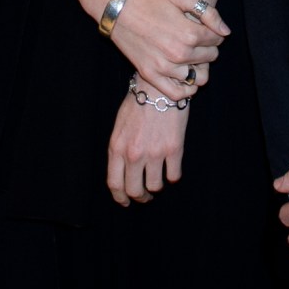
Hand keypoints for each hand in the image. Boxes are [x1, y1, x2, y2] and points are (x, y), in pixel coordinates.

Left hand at [106, 90, 190, 205]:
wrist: (159, 88)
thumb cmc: (138, 104)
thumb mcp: (119, 127)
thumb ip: (119, 149)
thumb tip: (122, 171)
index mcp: (116, 148)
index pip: (114, 183)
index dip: (120, 197)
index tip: (126, 201)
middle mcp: (134, 154)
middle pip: (135, 190)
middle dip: (140, 197)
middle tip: (145, 196)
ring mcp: (154, 153)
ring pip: (155, 186)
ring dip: (157, 187)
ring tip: (158, 181)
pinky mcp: (173, 149)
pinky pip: (173, 175)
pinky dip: (172, 176)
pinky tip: (171, 169)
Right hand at [108, 0, 227, 101]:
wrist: (116, 7)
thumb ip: (207, 12)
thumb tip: (224, 31)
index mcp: (188, 33)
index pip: (216, 40)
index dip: (214, 32)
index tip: (206, 28)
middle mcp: (178, 54)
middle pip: (209, 58)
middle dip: (208, 48)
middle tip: (196, 38)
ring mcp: (163, 67)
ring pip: (197, 77)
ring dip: (198, 66)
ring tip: (190, 55)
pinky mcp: (150, 74)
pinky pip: (176, 94)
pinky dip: (186, 89)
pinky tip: (185, 76)